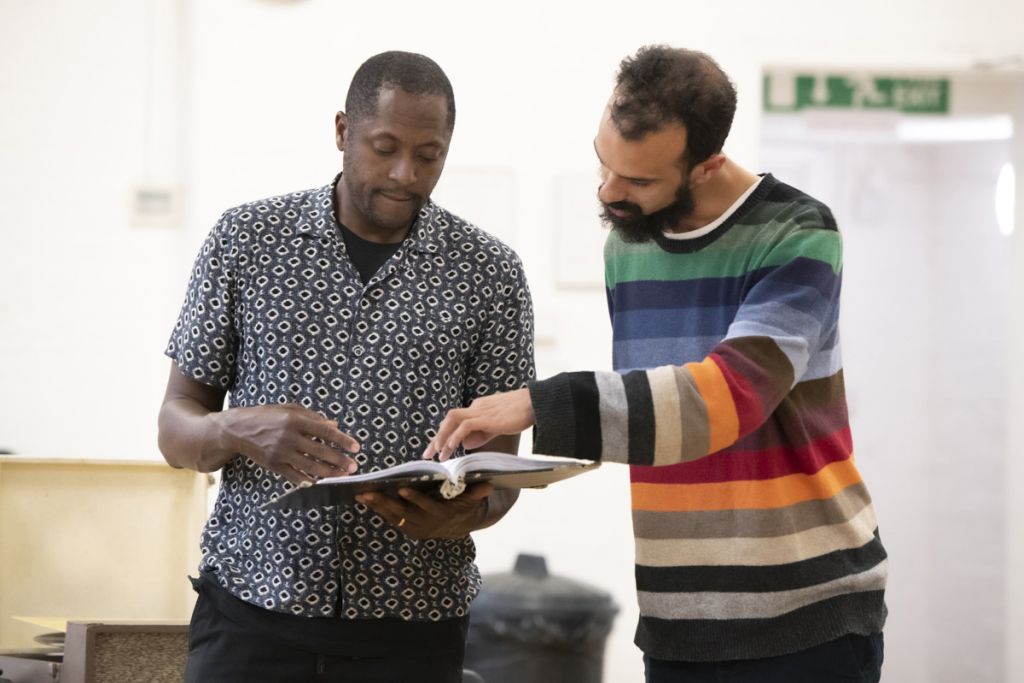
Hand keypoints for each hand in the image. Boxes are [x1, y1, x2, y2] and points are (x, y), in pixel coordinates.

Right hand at [215, 404, 360, 485]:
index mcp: (294, 420)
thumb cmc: (265, 416)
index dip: (342, 439)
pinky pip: (295, 476)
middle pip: (321, 451)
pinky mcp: (274, 465)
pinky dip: (308, 480)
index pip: (325, 431)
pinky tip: (319, 482)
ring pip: (310, 467)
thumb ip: (312, 417)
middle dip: (340, 460)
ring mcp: (281, 453)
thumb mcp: (288, 409)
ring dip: (329, 472)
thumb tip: (334, 424)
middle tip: (354, 466)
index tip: (356, 447)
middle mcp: (289, 437)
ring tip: (342, 475)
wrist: (236, 430)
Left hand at [355, 482, 492, 539]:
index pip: (426, 506)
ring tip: (361, 495)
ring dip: (376, 507)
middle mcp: (426, 524)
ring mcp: (415, 528)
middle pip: (402, 513)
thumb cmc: (463, 506)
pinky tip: (365, 500)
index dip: (414, 498)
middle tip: (368, 493)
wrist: (458, 526)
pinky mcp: (407, 528)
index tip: (401, 488)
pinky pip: (390, 519)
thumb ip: (477, 492)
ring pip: (393, 517)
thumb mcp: (472, 500)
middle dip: (384, 503)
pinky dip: (378, 510)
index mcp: (440, 514)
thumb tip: (489, 485)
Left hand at [422, 388, 534, 460]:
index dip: (443, 434)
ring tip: (438, 454)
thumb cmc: (519, 414)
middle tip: (428, 455)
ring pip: (452, 420)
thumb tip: (464, 444)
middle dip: (437, 437)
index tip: (436, 449)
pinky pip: (465, 425)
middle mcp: (475, 407)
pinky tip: (451, 448)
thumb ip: (481, 433)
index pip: (455, 420)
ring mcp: (480, 410)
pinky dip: (455, 437)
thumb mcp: (496, 426)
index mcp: (478, 407)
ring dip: (442, 437)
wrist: (534, 403)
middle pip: (449, 419)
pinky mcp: (486, 417)